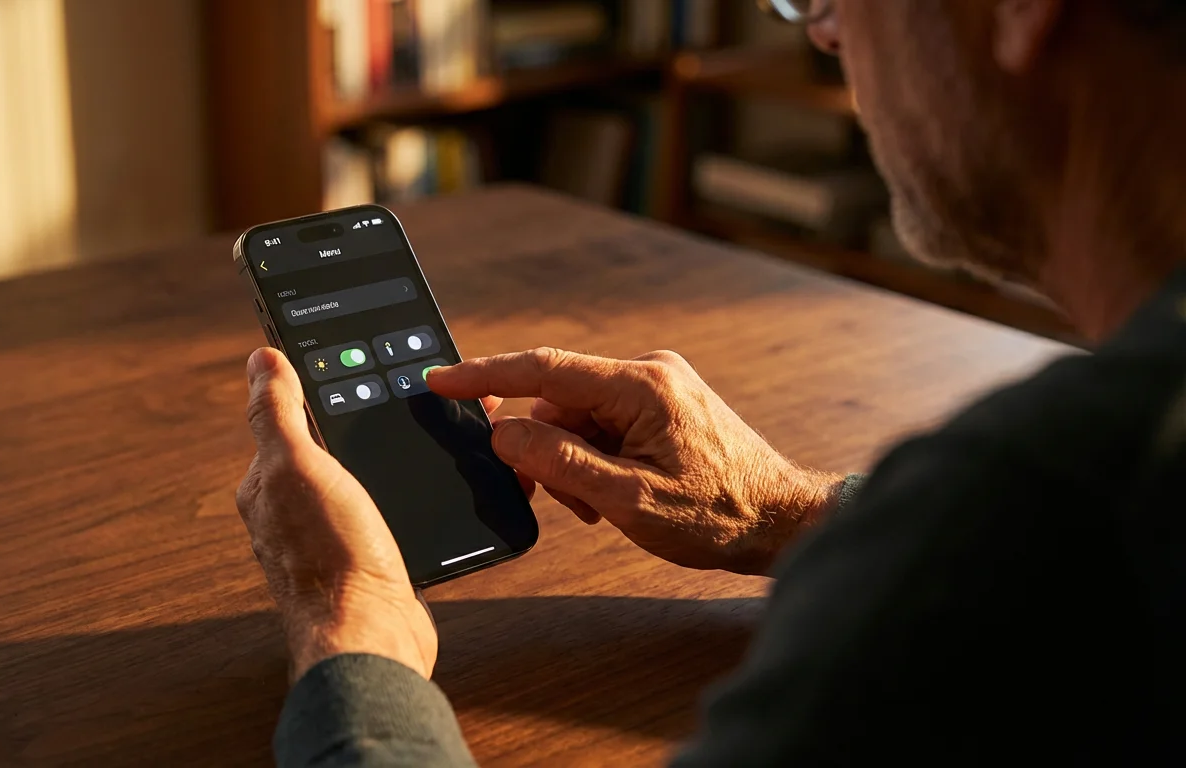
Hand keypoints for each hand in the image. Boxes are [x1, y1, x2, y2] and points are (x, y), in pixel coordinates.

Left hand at [235, 348, 436, 680]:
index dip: (315, 393)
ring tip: (409, 441)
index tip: (351, 368)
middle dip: (353, 428)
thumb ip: (278, 413)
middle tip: (392, 402)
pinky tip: (417, 490)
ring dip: (378, 463)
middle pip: (324, 452)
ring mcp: (330, 538)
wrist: (373, 634)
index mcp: (267, 486)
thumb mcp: (298, 467)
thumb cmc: (331, 558)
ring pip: (355, 482)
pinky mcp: (367, 560)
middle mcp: (292, 514)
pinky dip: (396, 497)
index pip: (286, 423)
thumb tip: (261, 359)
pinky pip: (380, 514)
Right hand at [427, 348, 843, 574]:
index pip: (543, 369)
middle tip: (560, 500)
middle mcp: (648, 372)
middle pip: (557, 402)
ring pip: (576, 418)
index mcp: (642, 385)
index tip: (438, 380)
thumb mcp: (629, 499)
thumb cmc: (720, 515)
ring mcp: (656, 387)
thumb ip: (560, 463)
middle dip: (546, 451)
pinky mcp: (660, 405)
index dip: (484, 376)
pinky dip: (593, 460)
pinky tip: (615, 493)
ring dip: (572, 463)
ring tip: (604, 505)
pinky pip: (601, 425)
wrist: (782, 522)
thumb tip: (504, 434)